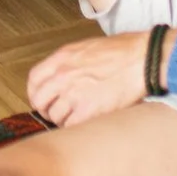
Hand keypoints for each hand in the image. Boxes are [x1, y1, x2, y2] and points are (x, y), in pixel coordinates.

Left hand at [27, 29, 164, 126]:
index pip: (34, 80)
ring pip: (55, 116)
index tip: (43, 99)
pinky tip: (86, 122)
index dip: (36, 93)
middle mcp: (63, 75)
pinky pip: (71, 126)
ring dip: (64, 120)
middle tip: (58, 113)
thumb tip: (62, 77)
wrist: (142, 59)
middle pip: (40, 101)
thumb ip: (70, 62)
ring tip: (77, 117)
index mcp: (62, 58)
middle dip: (47, 110)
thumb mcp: (87, 48)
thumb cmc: (123, 50)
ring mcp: (74, 93)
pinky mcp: (89, 110)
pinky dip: (76, 128)